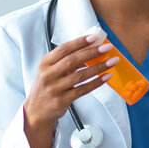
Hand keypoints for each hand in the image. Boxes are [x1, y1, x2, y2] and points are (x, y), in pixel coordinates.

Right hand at [23, 33, 117, 147]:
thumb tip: (90, 46)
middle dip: (92, 52)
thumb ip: (66, 59)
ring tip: (112, 61)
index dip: (80, 42)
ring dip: (99, 67)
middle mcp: (48, 75)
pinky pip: (83, 89)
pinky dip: (96, 82)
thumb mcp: (50, 70)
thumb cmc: (47, 86)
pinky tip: (106, 76)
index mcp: (45, 63)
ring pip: (80, 75)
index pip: (64, 49)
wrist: (36, 111)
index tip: (94, 37)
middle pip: (73, 60)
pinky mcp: (62, 100)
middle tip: (107, 47)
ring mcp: (55, 89)